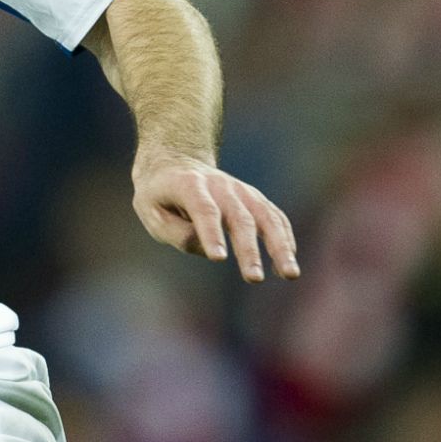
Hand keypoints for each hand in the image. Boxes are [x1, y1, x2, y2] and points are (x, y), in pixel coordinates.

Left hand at [131, 150, 299, 281]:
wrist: (175, 162)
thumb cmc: (159, 194)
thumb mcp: (150, 211)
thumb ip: (174, 232)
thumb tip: (207, 249)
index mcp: (189, 185)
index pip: (204, 210)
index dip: (211, 234)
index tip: (218, 259)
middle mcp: (220, 185)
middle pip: (239, 218)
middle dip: (248, 250)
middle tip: (253, 279)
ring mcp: (241, 190)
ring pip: (266, 217)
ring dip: (280, 246)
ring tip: (290, 274)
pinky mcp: (254, 198)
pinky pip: (275, 218)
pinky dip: (285, 238)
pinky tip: (288, 262)